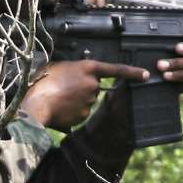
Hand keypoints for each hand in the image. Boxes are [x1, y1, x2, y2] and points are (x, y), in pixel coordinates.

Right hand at [21, 59, 149, 130]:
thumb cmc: (43, 82)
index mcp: (87, 68)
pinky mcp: (83, 116)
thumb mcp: (58, 66)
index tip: (146, 75)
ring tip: (57, 98)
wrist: (37, 103)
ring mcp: (89, 101)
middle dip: (82, 88)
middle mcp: (92, 84)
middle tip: (63, 88)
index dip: (132, 72)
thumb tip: (75, 78)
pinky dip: (71, 112)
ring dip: (75, 101)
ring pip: (86, 101)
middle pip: (94, 87)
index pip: (116, 69)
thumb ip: (73, 70)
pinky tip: (59, 109)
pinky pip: (80, 113)